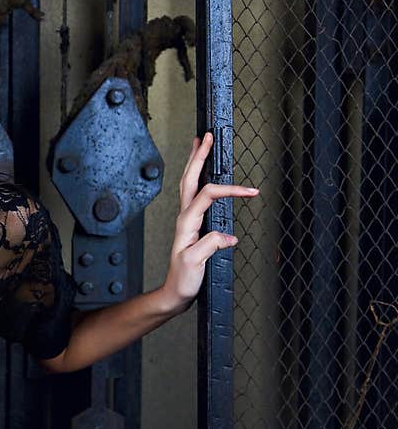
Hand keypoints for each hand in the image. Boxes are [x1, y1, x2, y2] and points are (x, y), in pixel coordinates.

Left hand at [160, 131, 259, 310]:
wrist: (175, 292)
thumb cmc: (183, 279)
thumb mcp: (196, 263)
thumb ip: (210, 245)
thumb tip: (228, 235)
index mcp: (186, 223)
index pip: (208, 195)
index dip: (230, 190)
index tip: (252, 191)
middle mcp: (184, 217)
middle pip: (190, 179)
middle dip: (199, 156)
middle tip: (206, 136)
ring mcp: (187, 220)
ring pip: (189, 183)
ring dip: (195, 162)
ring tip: (199, 144)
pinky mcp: (191, 225)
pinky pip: (194, 194)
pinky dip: (198, 178)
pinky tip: (202, 174)